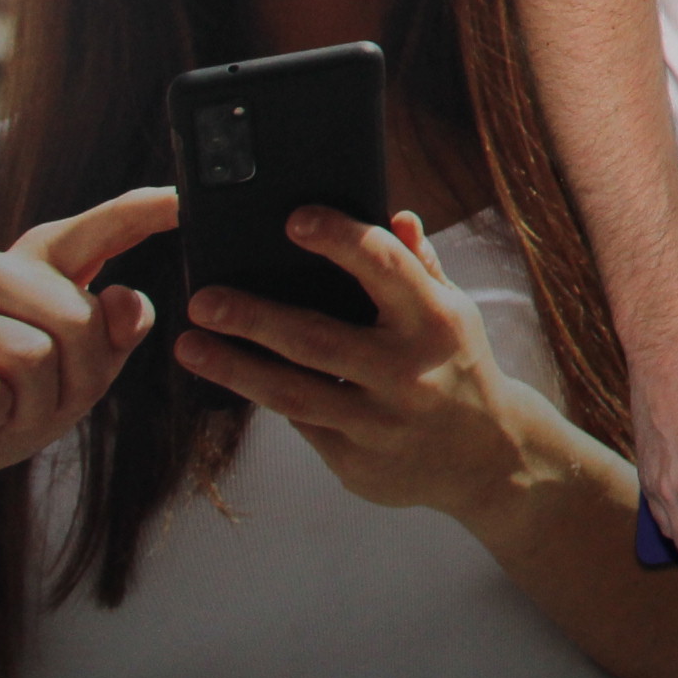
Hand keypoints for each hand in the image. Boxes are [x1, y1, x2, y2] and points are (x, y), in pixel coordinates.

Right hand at [0, 188, 176, 527]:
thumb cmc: (3, 413)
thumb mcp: (78, 382)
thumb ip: (113, 337)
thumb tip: (124, 297)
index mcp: (36, 270)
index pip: (96, 230)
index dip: (141, 211)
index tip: (185, 197)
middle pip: (77, 316)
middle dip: (77, 381)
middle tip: (41, 404)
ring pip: (29, 353)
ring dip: (30, 406)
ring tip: (2, 411)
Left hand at [173, 209, 567, 529]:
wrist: (488, 455)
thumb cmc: (457, 364)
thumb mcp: (453, 312)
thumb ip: (419, 266)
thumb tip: (395, 215)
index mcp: (436, 319)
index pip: (384, 266)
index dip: (340, 238)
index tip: (293, 218)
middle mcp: (409, 370)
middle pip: (317, 338)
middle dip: (253, 317)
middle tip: (202, 299)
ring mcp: (381, 422)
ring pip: (293, 392)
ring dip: (233, 367)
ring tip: (189, 344)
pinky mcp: (357, 462)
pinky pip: (300, 424)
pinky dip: (266, 396)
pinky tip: (233, 376)